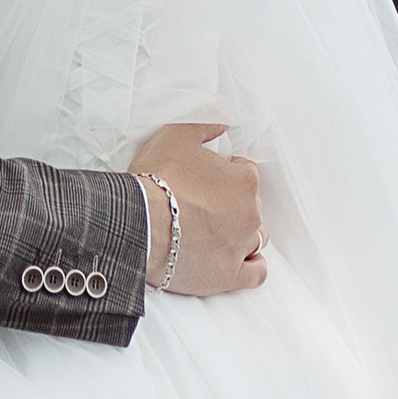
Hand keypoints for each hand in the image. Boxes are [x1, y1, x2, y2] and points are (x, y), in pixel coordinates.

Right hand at [131, 121, 267, 295]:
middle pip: (252, 205)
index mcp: (244, 181)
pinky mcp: (230, 275)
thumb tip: (222, 123)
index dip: (227, 171)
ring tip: (219, 229)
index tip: (209, 177)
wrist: (140, 223)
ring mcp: (241, 247)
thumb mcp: (178, 134)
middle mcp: (250, 214)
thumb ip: (205, 125)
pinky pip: (256, 272)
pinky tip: (240, 258)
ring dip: (243, 231)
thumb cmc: (158, 180)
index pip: (246, 172)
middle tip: (207, 202)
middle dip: (234, 202)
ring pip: (257, 237)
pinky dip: (252, 265)